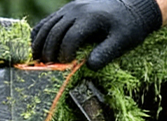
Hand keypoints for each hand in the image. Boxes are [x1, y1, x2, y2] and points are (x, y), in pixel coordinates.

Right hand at [32, 0, 161, 69]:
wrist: (131, 6)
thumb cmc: (128, 26)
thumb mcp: (123, 41)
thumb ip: (106, 53)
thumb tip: (90, 66)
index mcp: (90, 18)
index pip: (71, 37)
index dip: (65, 54)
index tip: (64, 67)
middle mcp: (76, 10)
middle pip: (55, 32)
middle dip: (50, 51)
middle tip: (48, 68)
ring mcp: (70, 8)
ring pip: (47, 25)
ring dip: (40, 43)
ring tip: (38, 61)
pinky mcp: (67, 10)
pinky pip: (48, 21)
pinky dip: (39, 34)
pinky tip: (36, 47)